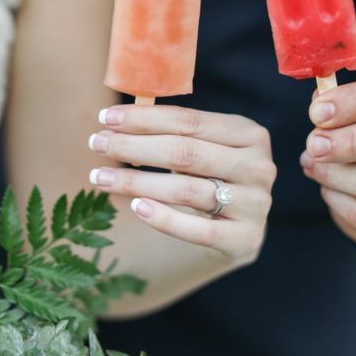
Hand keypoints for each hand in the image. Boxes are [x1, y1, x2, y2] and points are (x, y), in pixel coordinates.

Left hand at [88, 104, 275, 266]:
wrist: (235, 229)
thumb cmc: (207, 176)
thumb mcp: (202, 147)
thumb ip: (171, 131)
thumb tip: (115, 119)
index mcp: (249, 133)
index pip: (189, 121)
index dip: (144, 118)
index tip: (105, 116)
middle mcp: (259, 166)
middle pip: (185, 153)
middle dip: (134, 147)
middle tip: (96, 143)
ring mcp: (256, 204)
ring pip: (185, 190)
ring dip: (136, 182)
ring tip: (100, 177)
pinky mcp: (245, 239)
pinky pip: (198, 230)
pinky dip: (163, 218)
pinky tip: (135, 207)